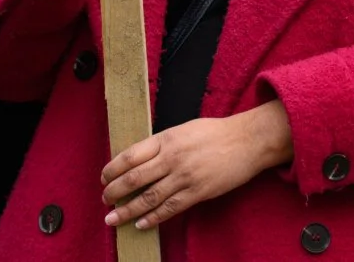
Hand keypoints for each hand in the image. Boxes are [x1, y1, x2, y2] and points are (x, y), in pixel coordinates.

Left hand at [100, 101, 290, 229]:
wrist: (249, 140)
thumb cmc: (217, 133)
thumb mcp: (185, 130)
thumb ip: (162, 144)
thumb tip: (139, 160)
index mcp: (167, 138)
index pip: (129, 156)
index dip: (112, 170)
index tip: (104, 178)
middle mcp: (172, 158)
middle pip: (133, 179)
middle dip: (114, 192)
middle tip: (105, 200)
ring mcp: (184, 176)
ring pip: (147, 198)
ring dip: (126, 211)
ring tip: (112, 219)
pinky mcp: (197, 192)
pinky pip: (169, 209)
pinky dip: (152, 218)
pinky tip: (140, 224)